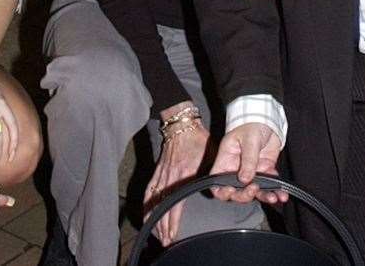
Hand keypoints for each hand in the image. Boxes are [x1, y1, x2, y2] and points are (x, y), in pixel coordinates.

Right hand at [145, 113, 209, 245]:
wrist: (182, 125)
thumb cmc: (199, 140)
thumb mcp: (211, 156)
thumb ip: (212, 174)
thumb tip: (217, 190)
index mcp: (183, 174)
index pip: (175, 202)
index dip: (173, 220)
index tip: (173, 233)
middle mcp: (170, 176)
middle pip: (162, 206)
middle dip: (163, 225)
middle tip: (165, 240)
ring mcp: (162, 174)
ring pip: (154, 201)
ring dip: (154, 217)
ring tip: (157, 232)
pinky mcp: (157, 171)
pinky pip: (149, 191)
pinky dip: (146, 204)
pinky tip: (147, 214)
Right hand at [209, 123, 285, 204]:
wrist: (267, 119)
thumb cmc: (251, 123)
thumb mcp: (249, 140)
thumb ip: (248, 160)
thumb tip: (245, 179)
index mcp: (226, 161)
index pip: (217, 182)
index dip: (222, 191)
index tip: (231, 191)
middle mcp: (237, 169)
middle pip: (236, 191)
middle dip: (246, 195)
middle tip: (255, 189)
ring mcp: (252, 171)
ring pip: (255, 191)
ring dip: (264, 196)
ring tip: (273, 197)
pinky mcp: (265, 170)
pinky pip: (270, 185)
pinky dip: (276, 190)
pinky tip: (281, 194)